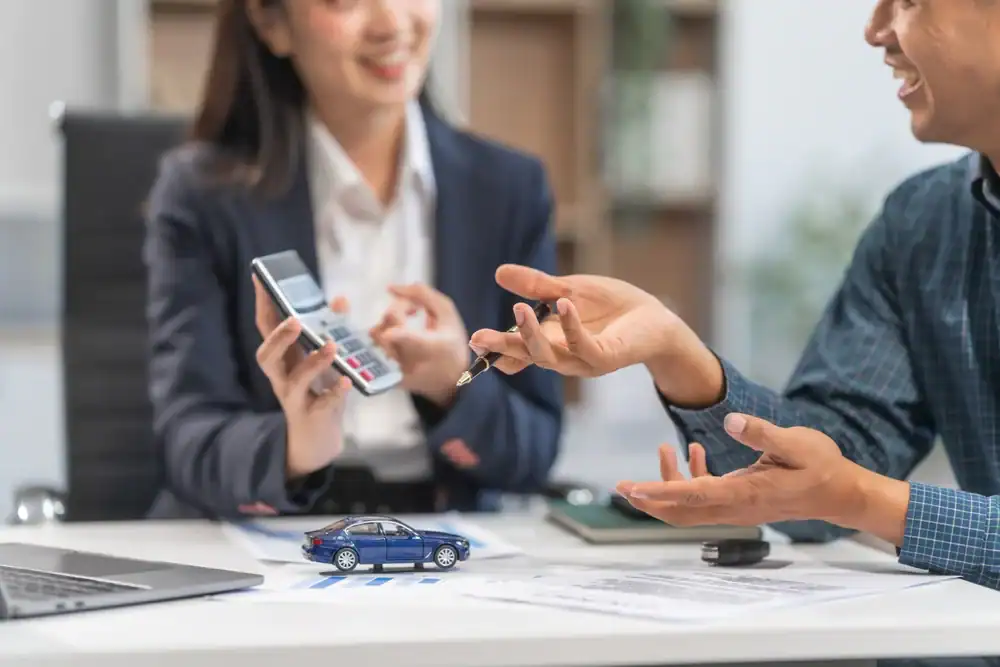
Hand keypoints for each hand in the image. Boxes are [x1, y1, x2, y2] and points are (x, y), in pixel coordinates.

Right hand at [253, 275, 351, 479]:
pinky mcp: (312, 416)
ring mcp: (295, 399)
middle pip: (267, 356)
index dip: (263, 303)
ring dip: (312, 363)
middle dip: (278, 338)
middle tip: (295, 321)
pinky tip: (346, 382)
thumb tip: (340, 298)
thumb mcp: (325, 360)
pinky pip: (322, 405)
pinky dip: (333, 393)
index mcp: (284, 359)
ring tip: (331, 347)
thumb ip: (331, 329)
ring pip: (294, 381)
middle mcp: (282, 378)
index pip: (267, 328)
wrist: (318, 439)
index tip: (260, 277)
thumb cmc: (319, 392)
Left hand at [369, 283, 469, 407]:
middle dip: (399, 307)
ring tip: (406, 323)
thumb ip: (423, 295)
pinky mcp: (385, 375)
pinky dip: (381, 336)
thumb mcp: (448, 314)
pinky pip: (373, 348)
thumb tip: (391, 288)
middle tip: (415, 309)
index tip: (390, 333)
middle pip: (389, 324)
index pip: (410, 340)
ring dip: (388, 321)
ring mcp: (395, 370)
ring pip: (376, 334)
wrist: (449, 380)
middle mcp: (409, 361)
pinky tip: (397, 336)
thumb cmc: (450, 344)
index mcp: (430, 347)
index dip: (398, 335)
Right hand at [467, 265, 723, 407]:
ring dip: (532, 335)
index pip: (518, 351)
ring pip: (549, 356)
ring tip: (518, 309)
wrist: (655, 319)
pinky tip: (563, 304)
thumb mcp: (568, 290)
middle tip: (478, 337)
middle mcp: (562, 357)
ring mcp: (583, 361)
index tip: (474, 342)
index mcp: (551, 342)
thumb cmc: (611, 307)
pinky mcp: (606, 358)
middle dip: (502, 347)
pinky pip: (583, 345)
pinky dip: (571, 325)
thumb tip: (499, 272)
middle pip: (526, 355)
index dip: (496, 349)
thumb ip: (536, 285)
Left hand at [615, 414, 910, 545]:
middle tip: (621, 485)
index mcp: (745, 493)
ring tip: (663, 448)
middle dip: (649, 500)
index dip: (657, 492)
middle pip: (681, 512)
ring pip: (690, 506)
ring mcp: (737, 509)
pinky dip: (691, 478)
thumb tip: (730, 421)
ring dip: (669, 483)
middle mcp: (736, 507)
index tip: (630, 489)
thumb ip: (762, 433)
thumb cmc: (821, 466)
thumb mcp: (797, 442)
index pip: (692, 496)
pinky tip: (693, 451)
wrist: (840, 494)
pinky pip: (705, 497)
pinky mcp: (739, 502)